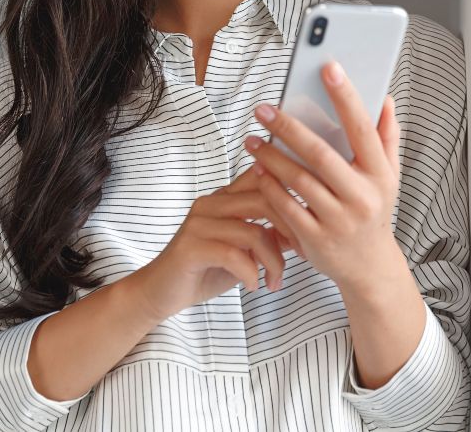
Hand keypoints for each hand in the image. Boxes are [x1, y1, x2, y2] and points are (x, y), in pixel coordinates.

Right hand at [128, 164, 299, 324]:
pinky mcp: (191, 247)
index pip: (263, 178)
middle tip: (302, 255)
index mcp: (223, 198)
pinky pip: (234, 255)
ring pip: (254, 232)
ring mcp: (199, 224)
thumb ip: (267, 236)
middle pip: (265, 200)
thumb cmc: (203, 269)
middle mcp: (210, 204)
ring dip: (273, 262)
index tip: (310, 226)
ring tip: (274, 281)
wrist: (160, 291)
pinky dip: (252, 274)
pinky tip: (254, 286)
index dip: (293, 197)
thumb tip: (302, 229)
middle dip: (291, 230)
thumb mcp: (242, 251)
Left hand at [244, 60, 403, 291]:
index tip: (328, 67)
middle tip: (263, 108)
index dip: (346, 97)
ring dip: (270, 157)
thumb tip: (384, 99)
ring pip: (298, 181)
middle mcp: (361, 197)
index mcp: (380, 175)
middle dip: (289, 128)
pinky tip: (255, 169)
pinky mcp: (315, 239)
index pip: (362, 130)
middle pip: (320, 155)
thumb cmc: (373, 211)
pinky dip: (268, 187)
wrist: (369, 267)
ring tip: (251, 139)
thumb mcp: (388, 177)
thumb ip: (386, 138)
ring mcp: (338, 220)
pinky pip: (285, 207)